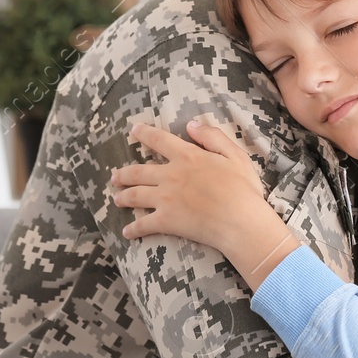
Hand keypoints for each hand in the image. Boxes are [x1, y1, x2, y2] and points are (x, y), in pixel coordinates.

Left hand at [111, 120, 296, 286]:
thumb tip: (191, 124)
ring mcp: (165, 199)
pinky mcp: (165, 221)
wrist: (240, 221)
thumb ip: (212, 136)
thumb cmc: (242, 189)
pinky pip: (143, 224)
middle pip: (138, 171)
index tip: (133, 130)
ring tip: (116, 199)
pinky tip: (126, 232)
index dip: (144, 133)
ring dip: (123, 197)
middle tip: (115, 176)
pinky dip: (133, 228)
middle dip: (123, 173)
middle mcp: (170, 175)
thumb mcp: (235, 154)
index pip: (159, 140)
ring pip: (135, 195)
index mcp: (187, 156)